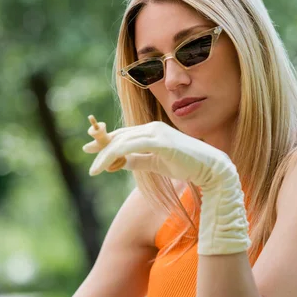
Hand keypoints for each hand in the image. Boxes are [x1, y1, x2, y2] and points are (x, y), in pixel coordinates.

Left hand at [83, 121, 250, 254]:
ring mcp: (157, 133)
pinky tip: (105, 165)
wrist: (211, 169)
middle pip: (121, 135)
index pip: (125, 134)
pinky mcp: (160, 141)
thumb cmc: (187, 166)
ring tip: (94, 168)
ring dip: (105, 154)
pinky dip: (115, 155)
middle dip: (101, 144)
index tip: (90, 147)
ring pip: (122, 141)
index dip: (107, 140)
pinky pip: (130, 146)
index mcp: (154, 131)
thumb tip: (122, 162)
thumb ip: (140, 160)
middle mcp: (153, 128)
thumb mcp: (158, 164)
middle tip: (85, 152)